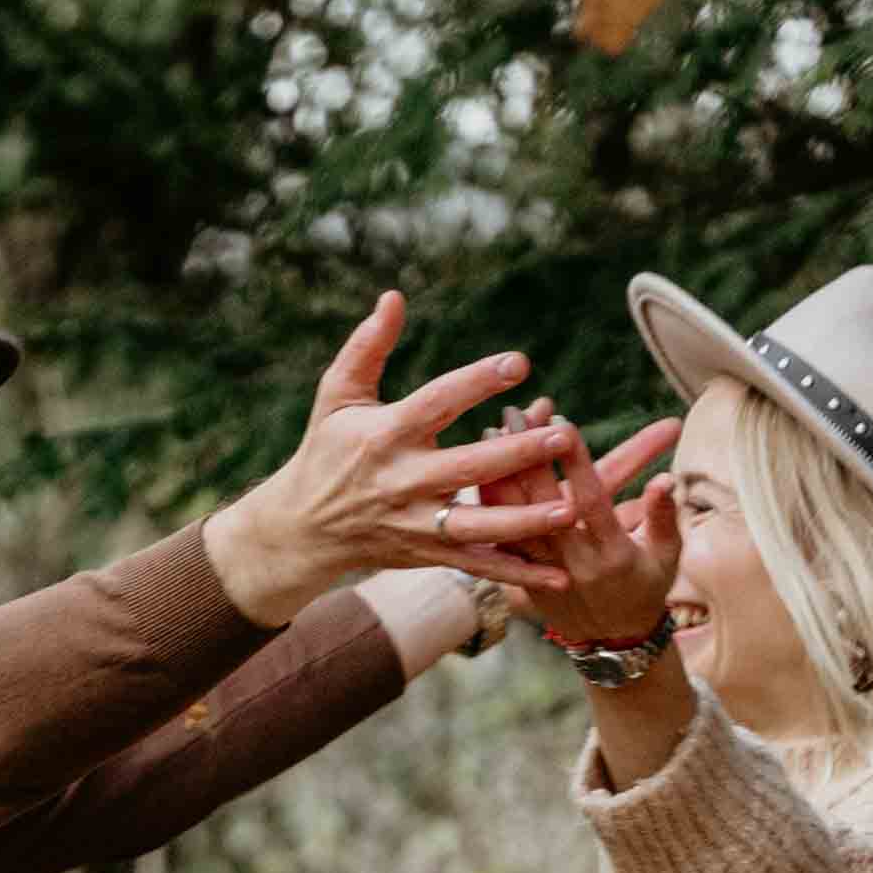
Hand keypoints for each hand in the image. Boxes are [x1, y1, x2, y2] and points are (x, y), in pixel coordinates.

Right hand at [200, 294, 581, 624]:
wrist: (302, 529)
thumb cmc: (326, 450)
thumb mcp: (337, 395)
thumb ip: (366, 347)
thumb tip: (393, 297)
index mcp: (384, 435)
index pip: (436, 403)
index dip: (477, 382)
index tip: (519, 363)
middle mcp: (401, 481)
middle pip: (467, 467)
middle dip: (516, 454)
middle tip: (565, 434)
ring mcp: (415, 524)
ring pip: (477, 525)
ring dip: (525, 521)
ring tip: (571, 508)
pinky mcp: (426, 555)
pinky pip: (477, 567)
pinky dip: (517, 574)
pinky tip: (560, 575)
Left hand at [513, 413, 685, 652]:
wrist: (613, 641)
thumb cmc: (646, 587)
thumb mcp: (667, 556)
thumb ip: (664, 516)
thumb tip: (667, 479)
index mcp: (612, 554)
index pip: (591, 503)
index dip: (576, 464)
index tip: (562, 425)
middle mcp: (574, 562)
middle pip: (544, 504)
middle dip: (529, 457)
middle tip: (515, 413)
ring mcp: (544, 571)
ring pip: (516, 519)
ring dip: (502, 474)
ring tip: (490, 430)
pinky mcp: (524, 577)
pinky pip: (501, 536)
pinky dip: (491, 503)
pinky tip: (478, 469)